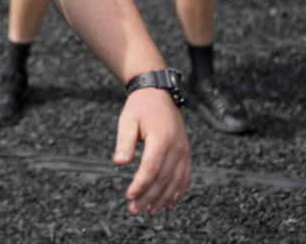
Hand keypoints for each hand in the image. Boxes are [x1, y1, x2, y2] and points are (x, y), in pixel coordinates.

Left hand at [112, 88, 191, 215]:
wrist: (159, 93)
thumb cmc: (140, 107)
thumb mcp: (127, 120)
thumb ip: (124, 141)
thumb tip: (119, 163)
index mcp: (161, 138)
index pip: (151, 168)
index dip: (141, 185)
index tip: (129, 196)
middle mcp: (176, 146)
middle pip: (163, 179)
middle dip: (149, 197)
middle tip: (135, 210)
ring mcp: (184, 151)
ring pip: (175, 181)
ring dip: (163, 199)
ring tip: (150, 211)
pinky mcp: (186, 153)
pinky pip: (185, 177)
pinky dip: (177, 192)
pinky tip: (168, 204)